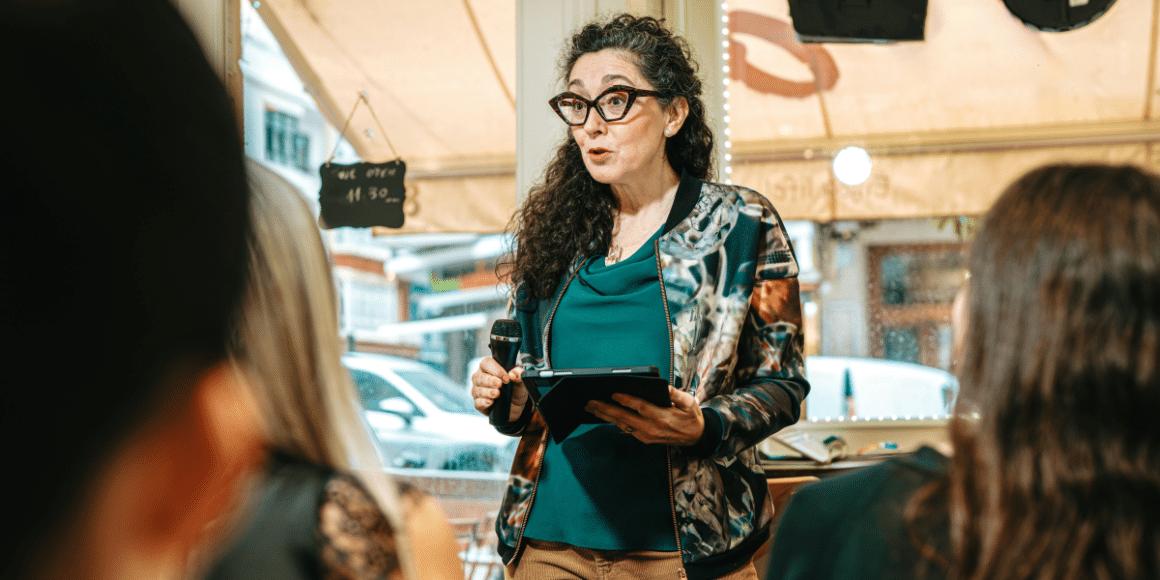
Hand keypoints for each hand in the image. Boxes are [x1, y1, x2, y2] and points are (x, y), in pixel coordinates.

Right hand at [470, 357, 527, 422]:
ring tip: (497, 394)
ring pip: (478, 390)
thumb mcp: (520, 381)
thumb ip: (519, 374)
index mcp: (489, 368)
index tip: (506, 377)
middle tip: (499, 385)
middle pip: (480, 377)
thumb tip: (513, 375)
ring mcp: (478, 391)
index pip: (487, 363)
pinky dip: (483, 402)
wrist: (515, 405)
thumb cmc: (514, 389)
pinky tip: (490, 402)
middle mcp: (481, 378)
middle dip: (490, 381)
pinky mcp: (478, 403)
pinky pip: (477, 403)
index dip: (495, 369)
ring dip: (488, 392)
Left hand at [585, 386, 704, 445]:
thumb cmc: (691, 417)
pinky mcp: (644, 439)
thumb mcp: (690, 403)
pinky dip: (613, 421)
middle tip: (590, 402)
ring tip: (591, 407)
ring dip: (605, 416)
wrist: (696, 438)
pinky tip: (603, 415)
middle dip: (606, 409)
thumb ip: (677, 395)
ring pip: (622, 425)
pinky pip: (625, 429)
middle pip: (625, 418)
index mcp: (663, 418)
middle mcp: (652, 429)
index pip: (641, 408)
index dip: (627, 401)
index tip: (614, 393)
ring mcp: (647, 435)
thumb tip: (665, 386)